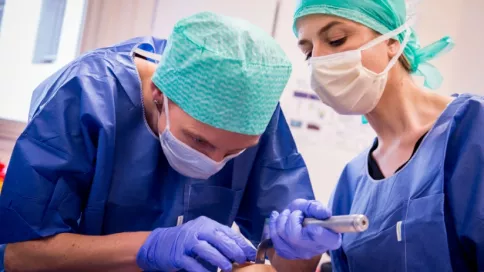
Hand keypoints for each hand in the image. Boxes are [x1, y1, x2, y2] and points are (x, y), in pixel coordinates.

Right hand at [136, 216, 255, 271]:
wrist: (160, 244)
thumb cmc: (187, 240)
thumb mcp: (203, 235)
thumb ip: (219, 240)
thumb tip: (242, 251)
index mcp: (207, 224)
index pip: (228, 232)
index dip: (241, 243)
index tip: (251, 253)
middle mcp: (197, 230)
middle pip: (218, 239)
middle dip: (233, 250)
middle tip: (242, 260)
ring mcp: (187, 243)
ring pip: (206, 250)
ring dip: (219, 260)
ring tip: (227, 268)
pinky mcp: (178, 255)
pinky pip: (192, 264)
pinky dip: (203, 270)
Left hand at [269, 199, 341, 259]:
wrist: (295, 222)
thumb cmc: (307, 214)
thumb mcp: (312, 206)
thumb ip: (317, 208)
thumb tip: (325, 213)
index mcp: (329, 240)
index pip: (320, 237)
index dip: (315, 229)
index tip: (311, 221)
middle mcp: (314, 250)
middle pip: (295, 237)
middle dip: (293, 219)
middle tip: (297, 213)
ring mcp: (299, 254)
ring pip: (282, 234)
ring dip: (283, 218)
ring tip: (288, 214)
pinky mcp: (285, 253)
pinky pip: (274, 236)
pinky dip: (274, 223)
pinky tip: (277, 217)